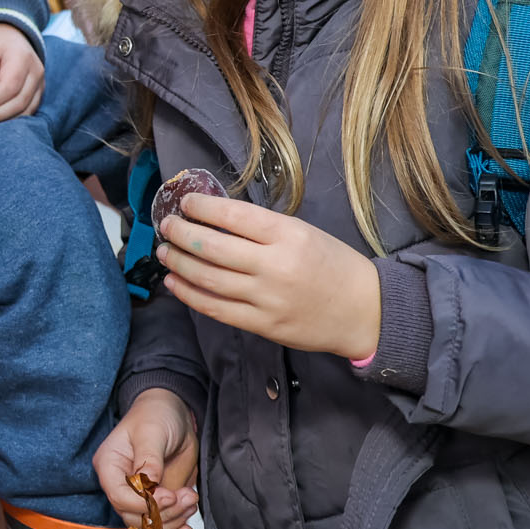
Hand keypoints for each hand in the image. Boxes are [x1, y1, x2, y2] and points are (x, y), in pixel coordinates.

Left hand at [0, 23, 44, 121]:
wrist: (6, 34)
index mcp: (21, 57)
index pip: (9, 86)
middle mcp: (36, 71)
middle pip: (18, 102)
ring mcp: (39, 84)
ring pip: (24, 111)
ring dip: (1, 121)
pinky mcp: (37, 93)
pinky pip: (26, 112)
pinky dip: (9, 119)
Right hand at [94, 389, 198, 528]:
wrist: (174, 416)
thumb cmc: (155, 416)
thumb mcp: (151, 431)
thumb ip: (149, 458)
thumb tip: (149, 484)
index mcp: (110, 465)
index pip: (118, 496)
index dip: (143, 503)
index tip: (169, 496)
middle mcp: (120, 486)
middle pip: (134, 517)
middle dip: (163, 514)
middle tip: (185, 497)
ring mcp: (139, 497)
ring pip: (149, 527)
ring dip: (174, 521)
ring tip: (191, 499)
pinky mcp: (156, 504)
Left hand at [158, 193, 380, 357]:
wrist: (364, 311)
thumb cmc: (333, 264)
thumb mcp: (304, 232)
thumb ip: (262, 228)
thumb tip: (214, 218)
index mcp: (288, 235)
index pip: (233, 217)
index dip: (202, 208)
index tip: (185, 203)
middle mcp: (275, 266)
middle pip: (212, 248)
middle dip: (181, 234)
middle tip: (167, 226)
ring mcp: (267, 299)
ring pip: (208, 279)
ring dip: (178, 263)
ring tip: (164, 252)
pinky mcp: (262, 325)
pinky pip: (216, 309)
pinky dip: (190, 294)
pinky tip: (175, 283)